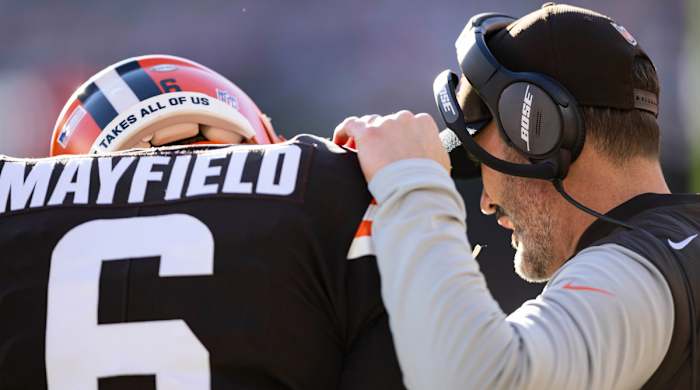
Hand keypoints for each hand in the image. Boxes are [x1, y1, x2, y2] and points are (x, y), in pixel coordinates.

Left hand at [333, 110, 449, 181]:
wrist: (416, 189)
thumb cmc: (429, 182)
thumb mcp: (440, 162)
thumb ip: (433, 153)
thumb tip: (431, 159)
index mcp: (424, 123)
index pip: (405, 124)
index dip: (395, 136)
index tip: (390, 148)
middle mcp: (405, 119)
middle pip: (385, 122)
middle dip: (379, 136)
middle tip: (373, 154)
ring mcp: (385, 124)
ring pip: (368, 124)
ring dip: (362, 136)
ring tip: (354, 151)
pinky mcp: (368, 133)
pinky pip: (350, 125)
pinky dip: (343, 132)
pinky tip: (339, 142)